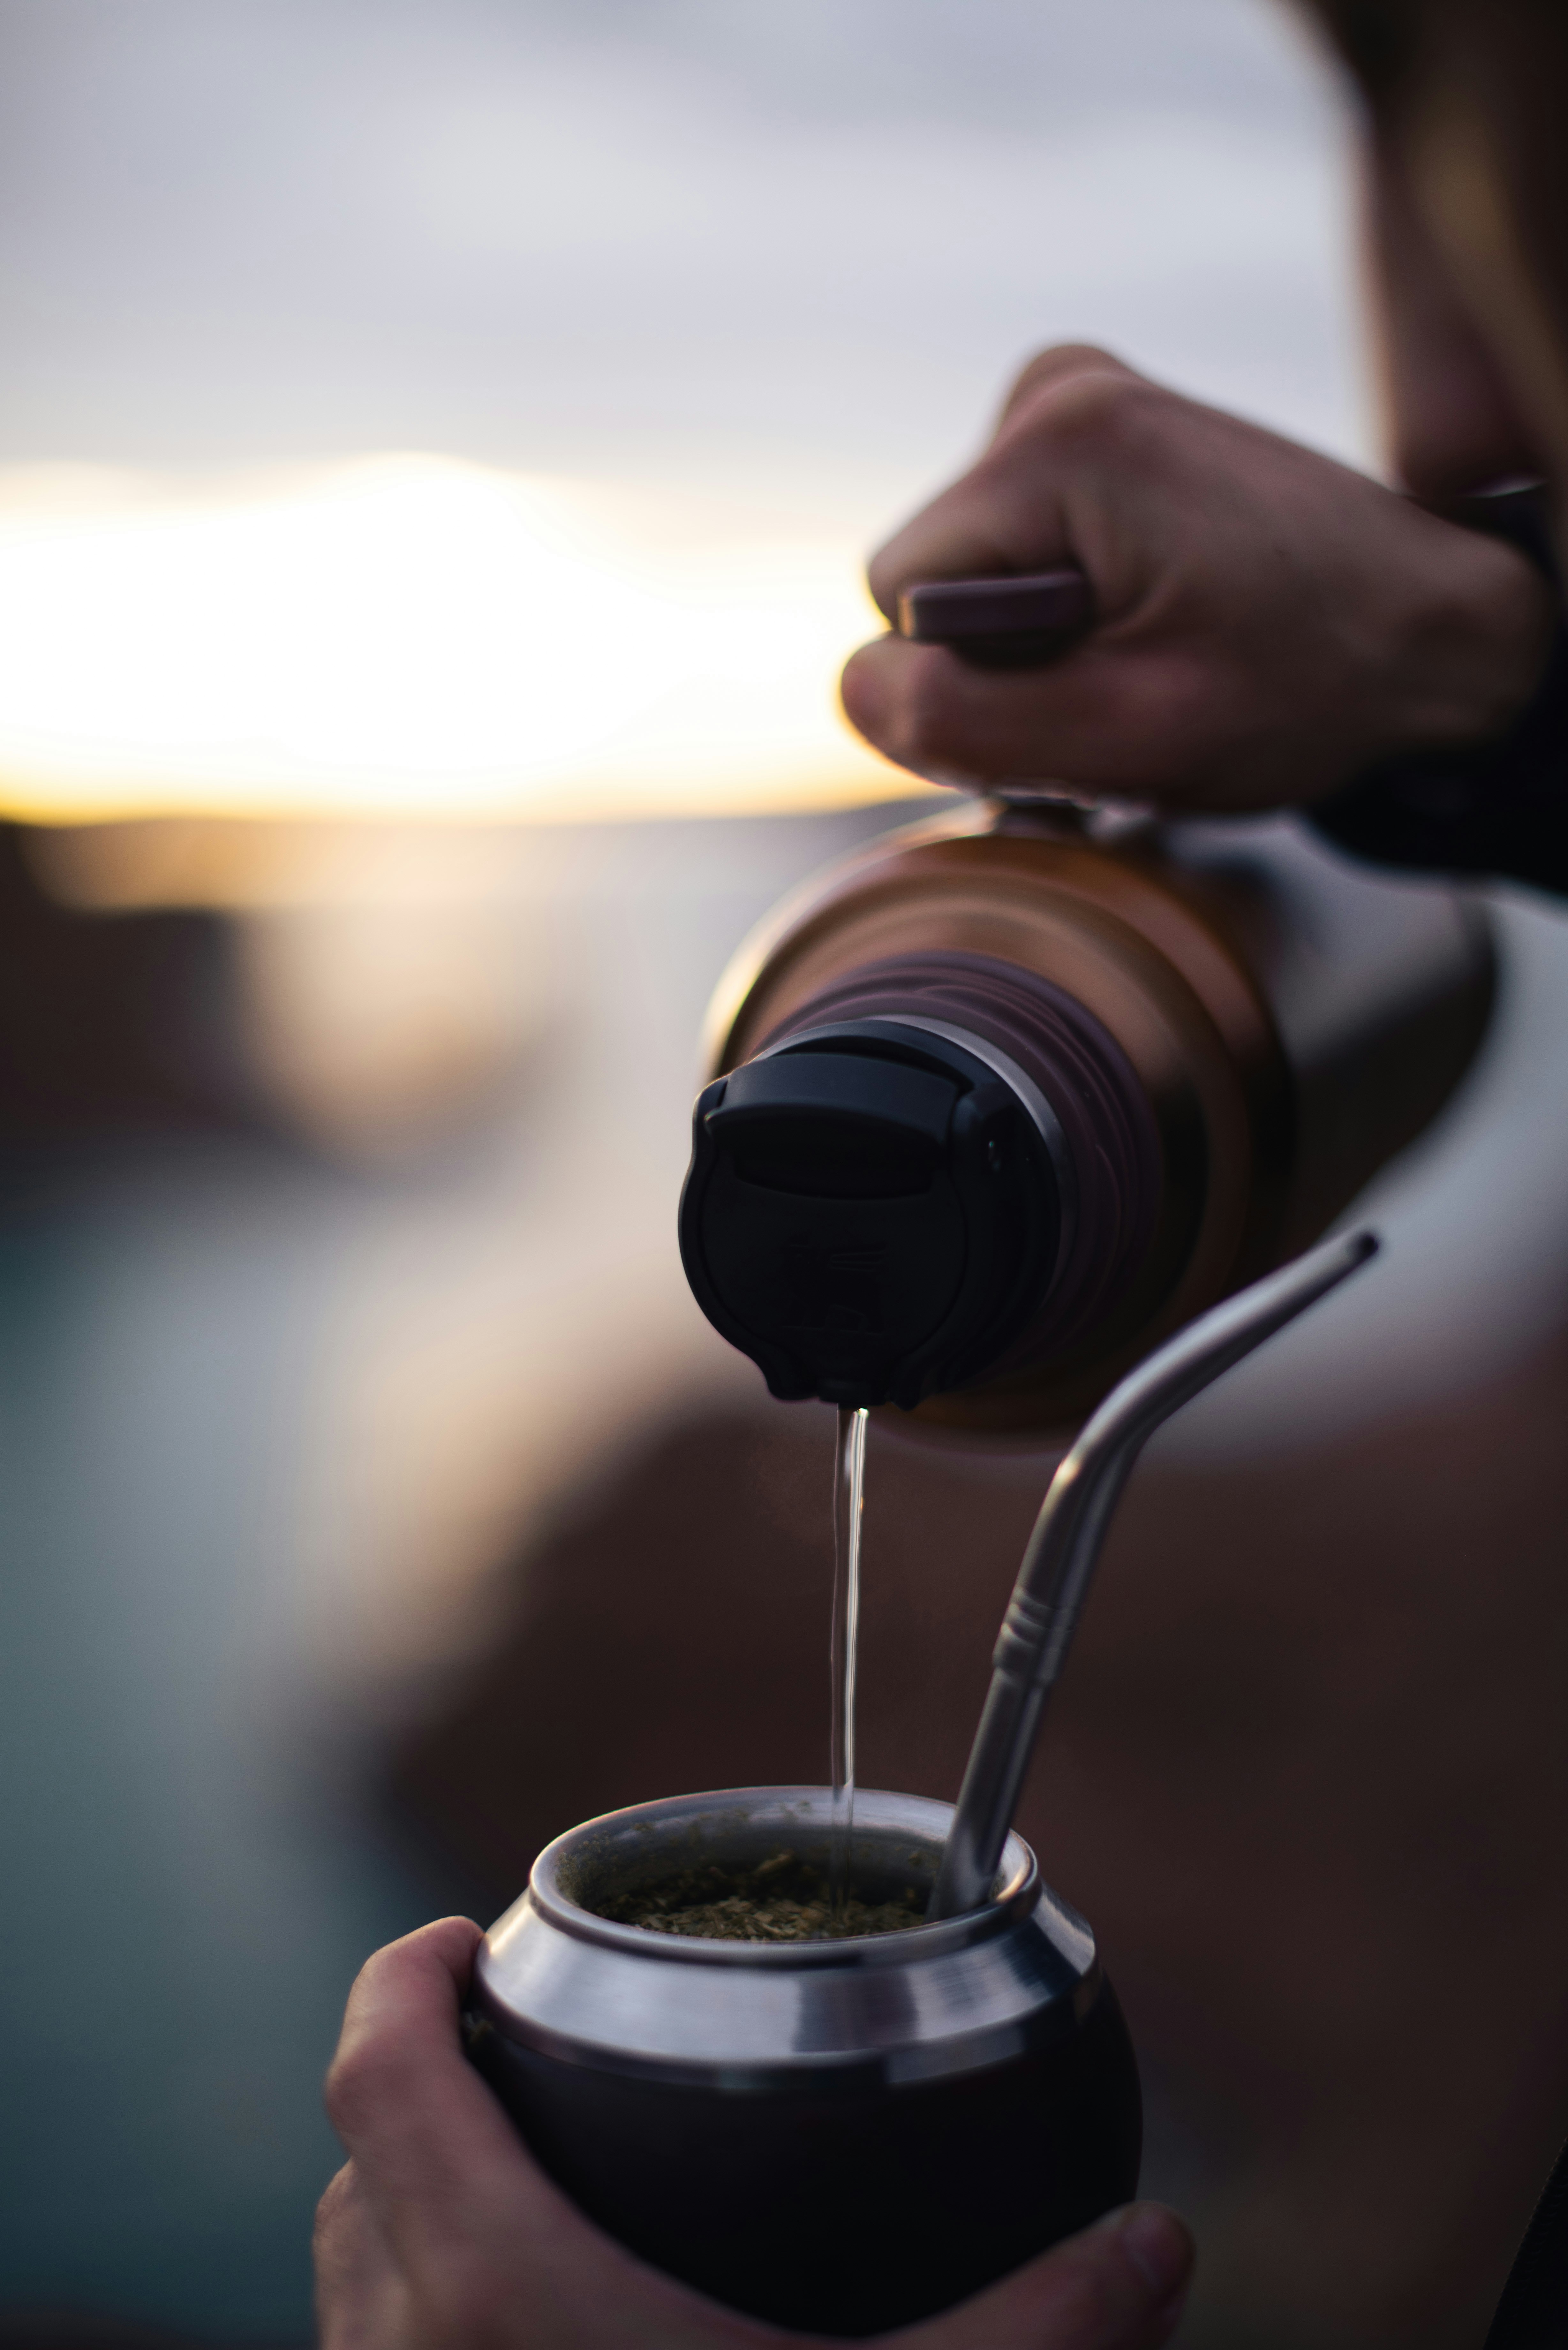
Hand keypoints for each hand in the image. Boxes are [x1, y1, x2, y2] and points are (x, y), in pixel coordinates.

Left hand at [317, 1916, 1193, 2348]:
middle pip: (357, 2160)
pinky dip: (417, 2311)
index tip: (461, 1935)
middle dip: (421, 2083)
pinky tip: (520, 2333)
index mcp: (486, 2289)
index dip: (400, 1976)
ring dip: (412, 2201)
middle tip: (516, 2042)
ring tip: (515, 2167)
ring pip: (351, 2269)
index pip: (378, 2070)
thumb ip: (1035, 2341)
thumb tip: (1161, 2251)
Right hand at [839, 346, 1552, 812]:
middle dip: (1011, 665)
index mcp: (1055, 442)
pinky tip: (1164, 621)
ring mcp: (1085, 398)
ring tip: (1163, 655)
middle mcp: (1056, 390)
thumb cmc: (1303, 691)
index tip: (1093, 702)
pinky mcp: (1108, 428)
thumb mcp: (1121, 737)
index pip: (898, 605)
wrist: (1438, 633)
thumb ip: (955, 719)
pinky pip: (1020, 551)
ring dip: (1047, 647)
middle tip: (1137, 688)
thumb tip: (857, 686)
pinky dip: (1076, 611)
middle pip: (933, 587)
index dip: (973, 689)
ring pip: (974, 580)